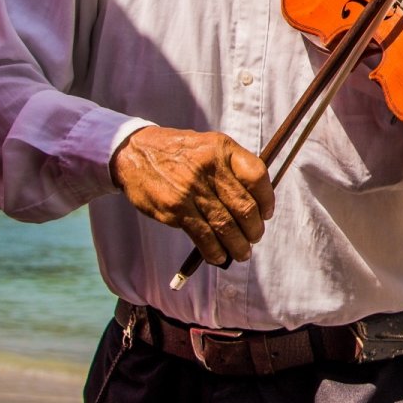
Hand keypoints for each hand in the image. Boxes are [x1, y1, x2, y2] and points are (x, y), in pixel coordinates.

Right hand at [111, 126, 273, 265]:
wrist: (134, 152)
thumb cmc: (179, 152)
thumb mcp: (209, 146)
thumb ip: (233, 167)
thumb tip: (258, 202)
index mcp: (222, 149)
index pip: (257, 176)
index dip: (267, 199)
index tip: (267, 213)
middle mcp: (209, 167)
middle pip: (244, 206)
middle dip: (254, 229)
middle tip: (255, 237)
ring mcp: (191, 189)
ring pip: (225, 225)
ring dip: (238, 245)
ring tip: (242, 252)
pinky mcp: (175, 208)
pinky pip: (202, 236)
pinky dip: (214, 251)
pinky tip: (219, 256)